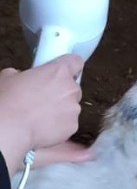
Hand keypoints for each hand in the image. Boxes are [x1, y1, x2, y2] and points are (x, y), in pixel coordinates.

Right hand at [0, 55, 83, 174]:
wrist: (11, 127)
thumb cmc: (9, 102)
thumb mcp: (9, 77)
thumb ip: (23, 74)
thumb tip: (21, 76)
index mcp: (59, 71)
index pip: (75, 61)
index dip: (70, 66)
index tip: (65, 70)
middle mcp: (70, 88)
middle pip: (72, 87)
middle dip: (61, 92)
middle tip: (43, 98)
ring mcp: (73, 108)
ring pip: (70, 107)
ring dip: (60, 110)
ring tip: (39, 115)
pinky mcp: (72, 126)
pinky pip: (68, 124)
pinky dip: (59, 126)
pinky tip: (42, 126)